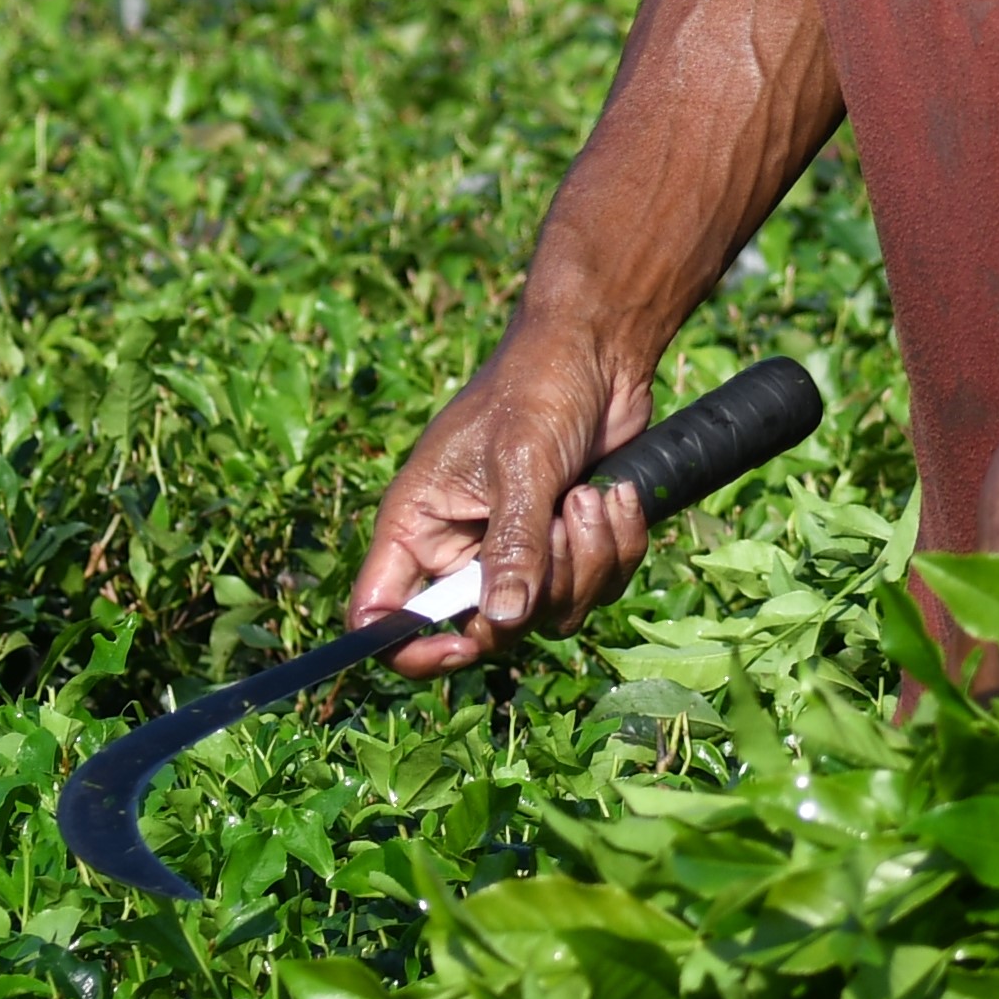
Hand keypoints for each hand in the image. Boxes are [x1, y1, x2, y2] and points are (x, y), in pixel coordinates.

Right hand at [350, 333, 658, 673]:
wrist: (599, 350)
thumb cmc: (538, 387)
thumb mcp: (521, 464)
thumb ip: (512, 545)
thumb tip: (501, 622)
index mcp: (416, 526)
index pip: (381, 614)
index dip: (411, 648)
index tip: (464, 646)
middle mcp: (459, 549)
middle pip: (488, 628)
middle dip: (541, 587)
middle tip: (564, 522)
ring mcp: (516, 552)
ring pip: (550, 614)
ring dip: (588, 562)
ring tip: (591, 496)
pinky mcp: (566, 547)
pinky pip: (595, 588)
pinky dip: (617, 548)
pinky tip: (617, 495)